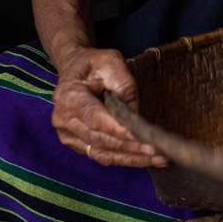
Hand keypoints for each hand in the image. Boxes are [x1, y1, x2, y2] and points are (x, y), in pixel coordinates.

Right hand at [51, 47, 166, 167]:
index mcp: (69, 96)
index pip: (95, 118)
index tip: (141, 138)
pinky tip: (145, 159)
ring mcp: (68, 134)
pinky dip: (124, 159)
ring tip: (159, 159)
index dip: (118, 130)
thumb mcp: (111, 61)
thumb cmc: (95, 64)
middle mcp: (64, 119)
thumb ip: (123, 84)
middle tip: (158, 152)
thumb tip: (134, 114)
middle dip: (131, 147)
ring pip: (102, 152)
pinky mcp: (77, 144)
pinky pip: (101, 155)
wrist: (75, 69)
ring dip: (131, 158)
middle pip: (100, 139)